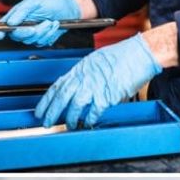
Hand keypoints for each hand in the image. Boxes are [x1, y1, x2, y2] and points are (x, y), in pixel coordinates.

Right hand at [0, 0, 81, 45]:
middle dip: (28, 32)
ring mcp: (32, 33)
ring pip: (31, 40)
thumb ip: (21, 11)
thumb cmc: (51, 1)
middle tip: (36, 26)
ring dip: (43, 31)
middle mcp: (23, 25)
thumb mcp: (35, 2)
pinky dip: (49, 34)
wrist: (69, 8)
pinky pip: (41, 42)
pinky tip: (53, 26)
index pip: (4, 25)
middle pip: (17, 36)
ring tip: (49, 21)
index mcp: (17, 15)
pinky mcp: (41, 38)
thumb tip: (10, 22)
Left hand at [34, 34, 161, 127]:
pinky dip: (90, 118)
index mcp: (80, 69)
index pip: (57, 86)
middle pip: (62, 97)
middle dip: (52, 112)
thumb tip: (78, 86)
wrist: (139, 54)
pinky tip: (88, 122)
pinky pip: (95, 110)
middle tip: (46, 122)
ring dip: (71, 117)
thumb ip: (85, 74)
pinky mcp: (107, 95)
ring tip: (69, 125)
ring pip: (75, 105)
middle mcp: (84, 77)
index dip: (47, 100)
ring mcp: (95, 86)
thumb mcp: (96, 61)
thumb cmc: (122, 56)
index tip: (40, 110)